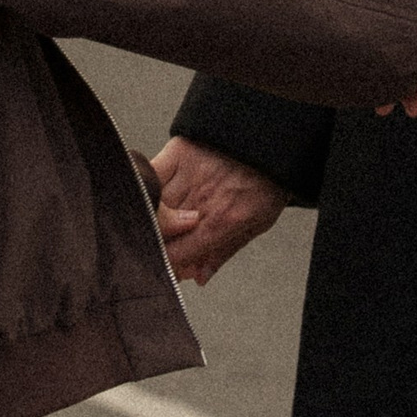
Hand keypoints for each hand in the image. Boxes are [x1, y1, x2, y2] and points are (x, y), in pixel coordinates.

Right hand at [151, 138, 287, 284]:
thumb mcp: (257, 223)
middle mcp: (200, 200)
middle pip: (161, 234)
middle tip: (166, 246)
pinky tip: (149, 196)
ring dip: (150, 219)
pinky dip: (144, 187)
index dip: (169, 265)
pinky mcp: (178, 152)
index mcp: (221, 222)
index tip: (170, 266)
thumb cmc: (267, 179)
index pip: (177, 254)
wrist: (273, 139)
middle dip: (159, 246)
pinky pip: (148, 174)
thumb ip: (224, 252)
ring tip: (158, 223)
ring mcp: (187, 175)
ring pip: (151, 207)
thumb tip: (200, 276)